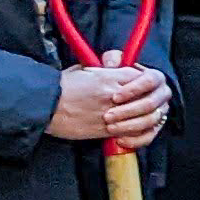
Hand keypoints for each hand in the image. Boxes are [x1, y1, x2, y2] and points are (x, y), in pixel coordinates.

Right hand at [50, 63, 171, 143]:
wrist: (45, 107)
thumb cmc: (62, 87)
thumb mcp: (85, 69)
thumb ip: (106, 68)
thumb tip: (117, 64)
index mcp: (110, 77)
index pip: (143, 77)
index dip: (147, 80)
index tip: (145, 84)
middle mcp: (114, 95)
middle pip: (149, 98)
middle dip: (153, 100)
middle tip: (153, 102)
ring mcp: (112, 115)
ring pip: (145, 118)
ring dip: (149, 117)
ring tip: (149, 116)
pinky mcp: (106, 131)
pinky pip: (133, 134)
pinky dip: (139, 134)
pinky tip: (137, 131)